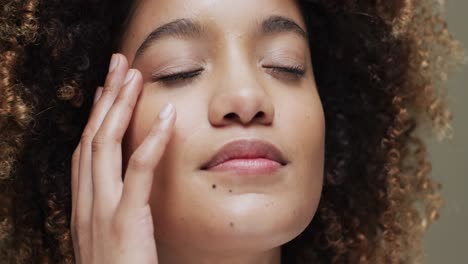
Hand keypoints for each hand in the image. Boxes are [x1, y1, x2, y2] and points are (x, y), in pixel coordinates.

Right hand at [70, 53, 174, 263]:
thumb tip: (136, 193)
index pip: (86, 152)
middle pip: (92, 138)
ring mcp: (101, 213)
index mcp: (85, 208)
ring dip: (119, 107)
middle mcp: (87, 204)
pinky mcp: (124, 223)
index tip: (106, 90)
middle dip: (104, 98)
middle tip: (117, 65)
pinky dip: (151, 141)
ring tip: (133, 75)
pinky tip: (166, 116)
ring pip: (105, 146)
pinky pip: (137, 172)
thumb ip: (122, 214)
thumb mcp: (115, 242)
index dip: (95, 117)